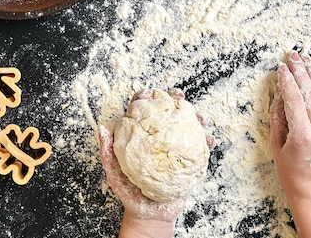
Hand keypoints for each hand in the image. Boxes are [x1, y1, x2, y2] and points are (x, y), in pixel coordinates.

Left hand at [99, 88, 208, 237]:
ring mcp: (176, 148)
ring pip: (189, 127)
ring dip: (196, 117)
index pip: (144, 111)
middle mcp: (161, 139)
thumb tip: (102, 129)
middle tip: (178, 96)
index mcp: (142, 137)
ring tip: (199, 116)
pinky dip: (207, 141)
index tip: (148, 95)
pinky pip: (201, 149)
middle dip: (176, 100)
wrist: (149, 214)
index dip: (146, 98)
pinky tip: (208, 139)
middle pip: (169, 113)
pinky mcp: (189, 161)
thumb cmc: (129, 193)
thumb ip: (108, 152)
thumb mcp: (114, 172)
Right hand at [269, 51, 310, 237]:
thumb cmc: (291, 174)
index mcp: (303, 136)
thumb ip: (277, 117)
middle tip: (292, 56)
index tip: (281, 67)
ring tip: (305, 59)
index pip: (295, 100)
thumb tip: (279, 93)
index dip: (287, 81)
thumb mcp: (277, 146)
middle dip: (301, 71)